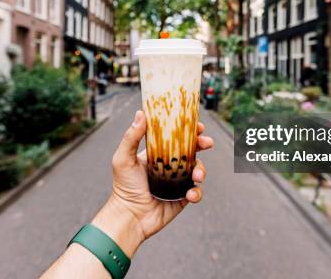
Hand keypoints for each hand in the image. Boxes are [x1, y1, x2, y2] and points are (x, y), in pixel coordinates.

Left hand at [92, 110, 213, 256]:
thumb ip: (131, 137)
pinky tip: (189, 195)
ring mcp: (177, 182)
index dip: (187, 130)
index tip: (197, 125)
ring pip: (197, 170)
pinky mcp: (182, 198)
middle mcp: (169, 166)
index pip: (175, 137)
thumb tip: (141, 113)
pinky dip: (197, 192)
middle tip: (207, 143)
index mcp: (157, 154)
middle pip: (192, 150)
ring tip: (197, 176)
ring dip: (201, 169)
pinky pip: (196, 192)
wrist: (129, 217)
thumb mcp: (123, 158)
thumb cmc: (123, 188)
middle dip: (202, 145)